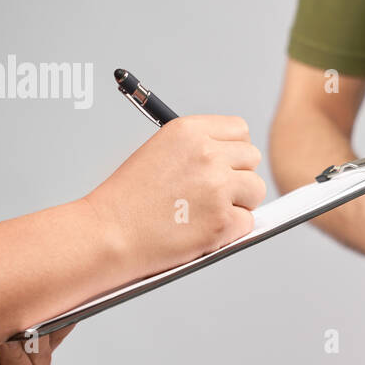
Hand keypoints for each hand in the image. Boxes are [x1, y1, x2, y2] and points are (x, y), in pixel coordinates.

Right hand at [84, 115, 267, 277]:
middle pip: (252, 158)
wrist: (108, 234)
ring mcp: (218, 188)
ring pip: (256, 190)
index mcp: (189, 131)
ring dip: (240, 203)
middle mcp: (207, 154)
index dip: (233, 149)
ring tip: (207, 213)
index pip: (239, 130)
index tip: (224, 163)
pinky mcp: (223, 221)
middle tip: (215, 193)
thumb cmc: (127, 200)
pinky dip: (230, 231)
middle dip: (239, 176)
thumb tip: (233, 159)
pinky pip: (247, 222)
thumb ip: (197, 149)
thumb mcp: (159, 152)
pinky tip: (201, 230)